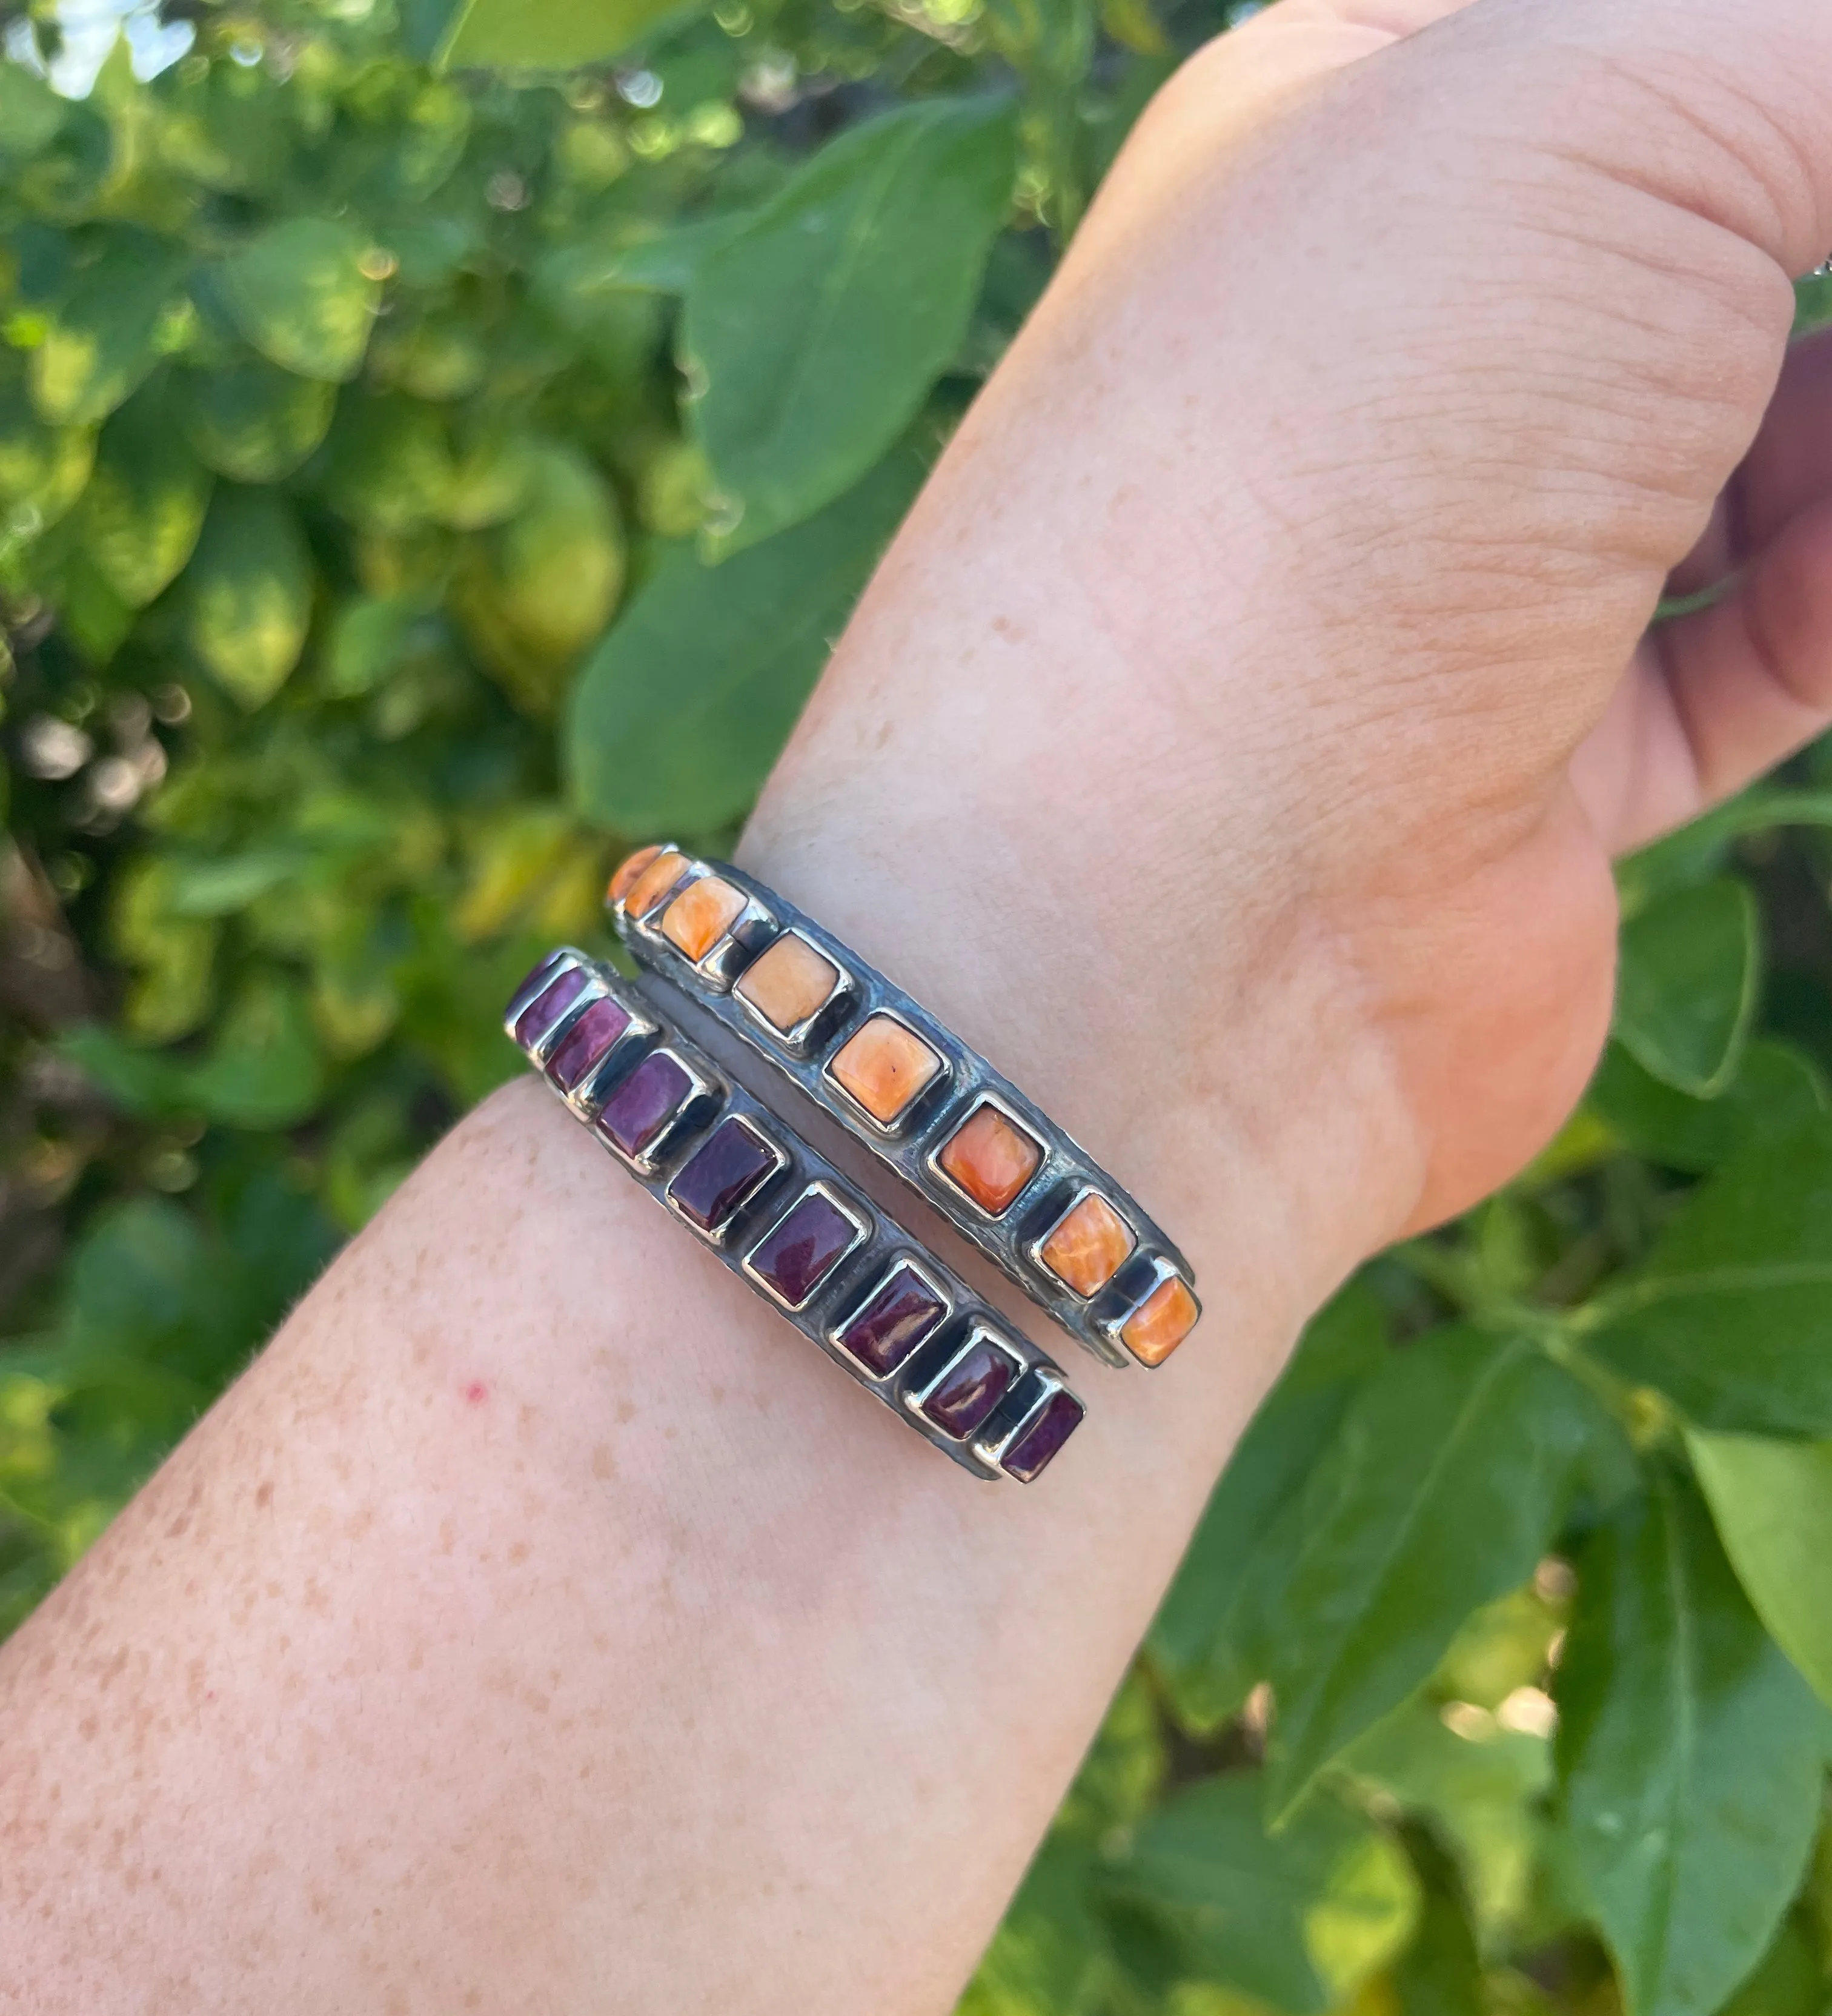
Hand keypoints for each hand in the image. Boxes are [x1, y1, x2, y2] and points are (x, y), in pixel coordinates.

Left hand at [754, 0, 1831, 1246]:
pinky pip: (1773, 639)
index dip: (1770, 72)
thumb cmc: (1323, 462)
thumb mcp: (1603, 118)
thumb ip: (1808, 63)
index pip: (1635, 31)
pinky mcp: (1541, 765)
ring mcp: (1467, 563)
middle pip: (1732, 218)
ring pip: (1780, 431)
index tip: (1824, 137)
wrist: (1162, 920)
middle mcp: (1406, 335)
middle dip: (1827, 227)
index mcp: (1356, 111)